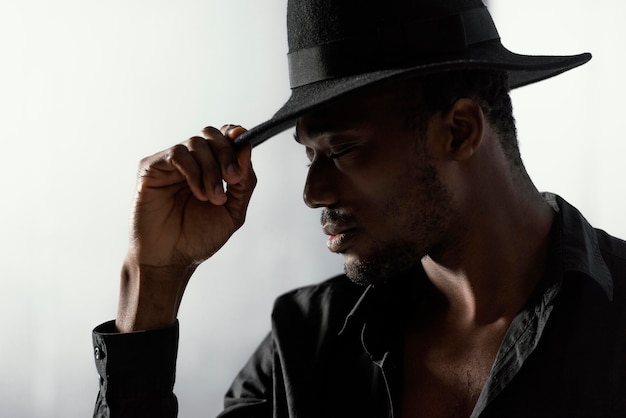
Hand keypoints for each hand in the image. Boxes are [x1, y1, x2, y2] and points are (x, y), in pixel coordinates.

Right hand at [116, 125, 255, 331]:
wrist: (170, 260)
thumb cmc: (198, 238)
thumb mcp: (234, 211)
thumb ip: (245, 181)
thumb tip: (247, 146)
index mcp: (210, 168)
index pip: (224, 137)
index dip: (235, 136)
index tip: (243, 147)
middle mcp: (190, 162)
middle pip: (211, 134)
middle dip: (227, 154)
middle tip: (233, 180)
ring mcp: (170, 164)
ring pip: (196, 143)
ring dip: (211, 170)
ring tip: (213, 198)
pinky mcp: (151, 168)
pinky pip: (178, 154)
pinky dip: (194, 172)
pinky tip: (199, 193)